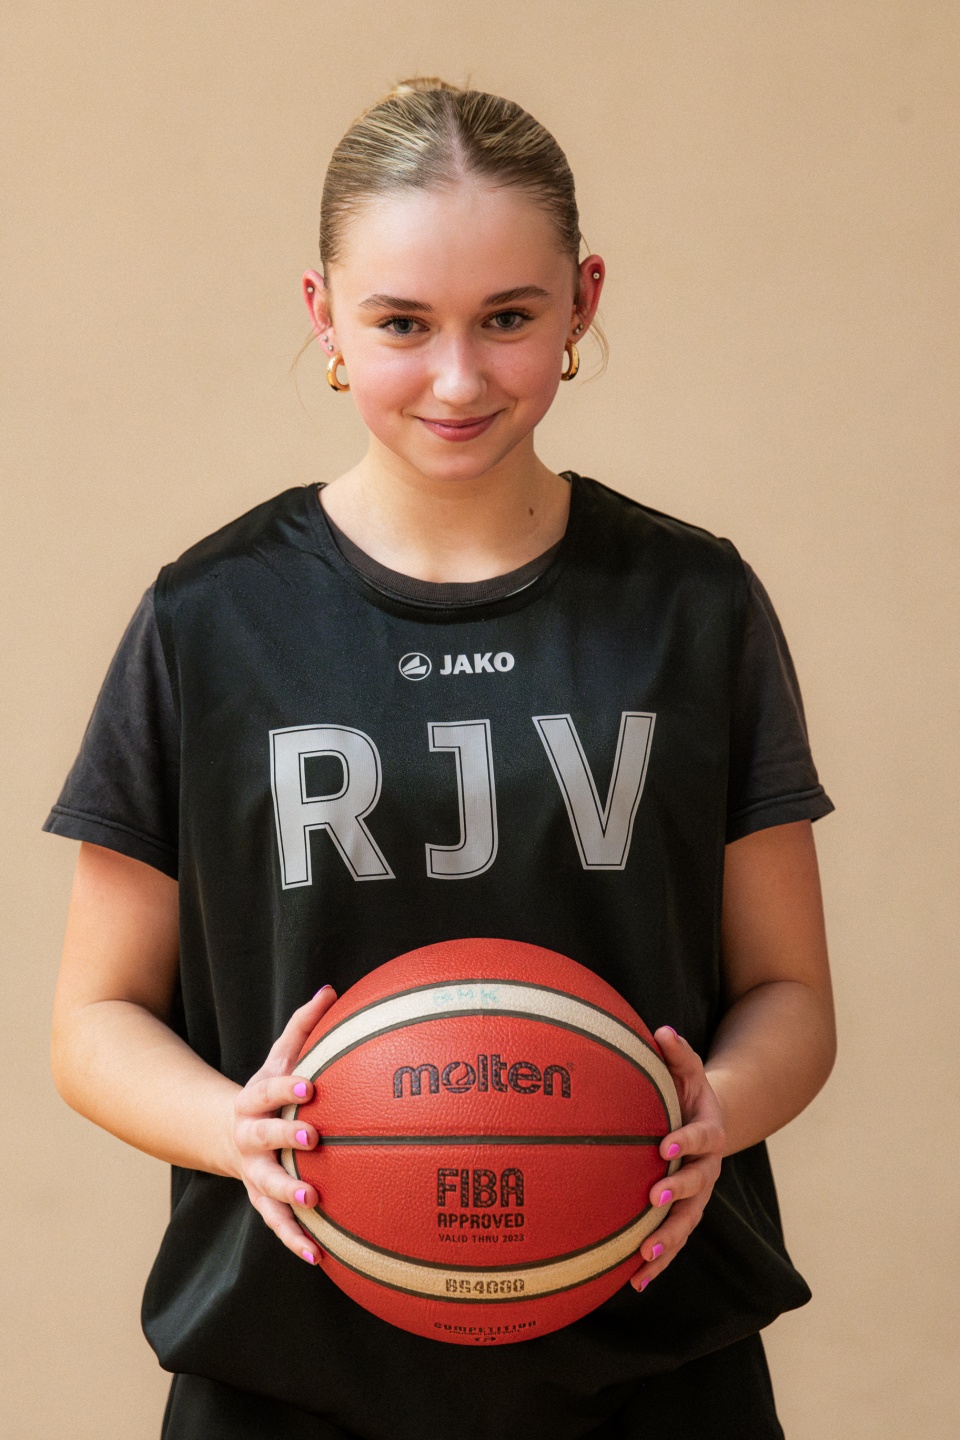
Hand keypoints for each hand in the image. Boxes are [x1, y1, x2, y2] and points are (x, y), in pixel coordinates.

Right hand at [229, 984, 337, 1264]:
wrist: (224, 1132)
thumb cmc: (268, 1091)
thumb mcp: (280, 1057)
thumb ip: (304, 1026)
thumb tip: (333, 989)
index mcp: (255, 1098)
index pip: (270, 1089)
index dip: (286, 1087)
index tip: (310, 1086)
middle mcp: (250, 1137)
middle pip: (263, 1137)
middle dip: (285, 1136)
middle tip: (313, 1138)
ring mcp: (253, 1171)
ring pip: (266, 1186)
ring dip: (288, 1195)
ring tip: (313, 1201)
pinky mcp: (260, 1200)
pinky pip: (276, 1223)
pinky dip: (295, 1239)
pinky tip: (319, 1256)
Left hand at [630, 1026, 724, 1290]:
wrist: (707, 1121)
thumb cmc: (687, 1092)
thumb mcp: (686, 1069)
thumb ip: (677, 1052)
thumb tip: (661, 1030)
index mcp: (710, 1131)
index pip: (703, 1138)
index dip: (687, 1142)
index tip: (665, 1146)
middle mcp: (709, 1168)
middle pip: (698, 1187)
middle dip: (677, 1193)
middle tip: (653, 1197)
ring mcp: (698, 1196)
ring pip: (687, 1223)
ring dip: (667, 1241)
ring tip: (644, 1257)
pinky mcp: (684, 1215)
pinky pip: (674, 1242)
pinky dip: (658, 1263)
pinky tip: (635, 1283)